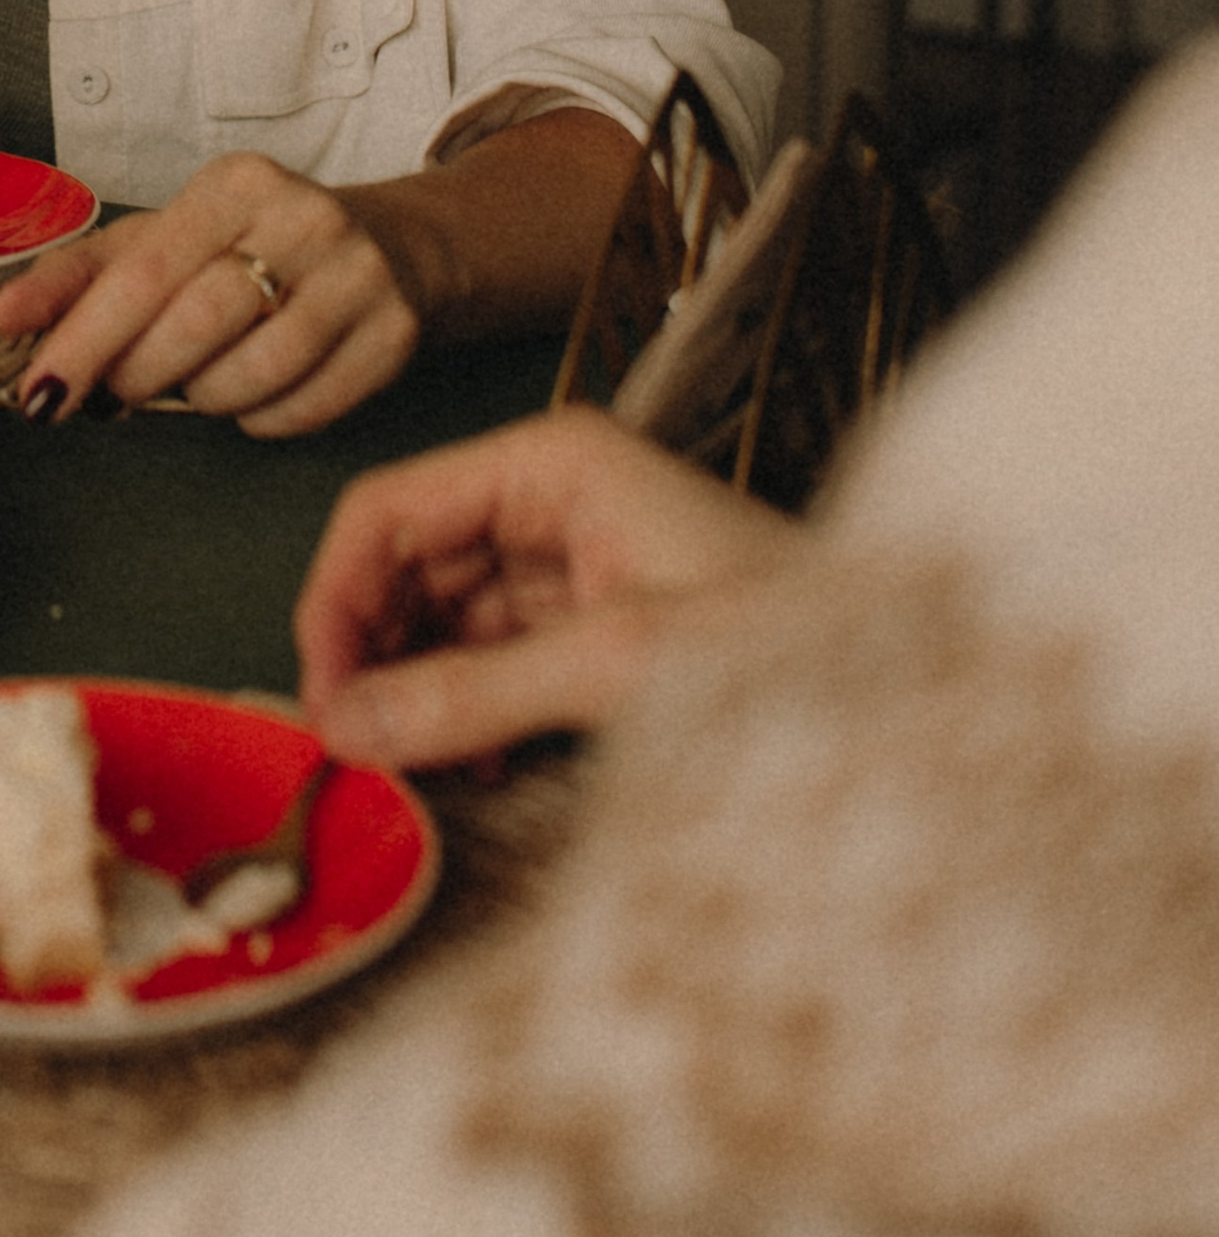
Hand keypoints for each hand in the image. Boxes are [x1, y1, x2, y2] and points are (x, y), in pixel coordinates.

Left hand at [0, 156, 423, 434]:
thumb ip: (81, 275)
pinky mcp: (393, 334)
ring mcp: (357, 277)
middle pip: (196, 325)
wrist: (397, 247)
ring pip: (253, 374)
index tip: (41, 393)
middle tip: (121, 391)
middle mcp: (302, 219)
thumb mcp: (169, 238)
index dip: (84, 340)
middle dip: (141, 374)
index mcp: (235, 185)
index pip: (143, 272)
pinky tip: (256, 392)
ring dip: (205, 399)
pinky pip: (305, 409)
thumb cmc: (258, 245)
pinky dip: (263, 419)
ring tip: (196, 381)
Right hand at [294, 405, 798, 765]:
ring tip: (416, 773)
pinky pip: (493, 665)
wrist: (916, 695)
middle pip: (408, 567)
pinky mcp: (597, 630)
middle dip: (373, 655)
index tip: (321, 699)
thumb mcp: (624, 665)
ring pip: (443, 623)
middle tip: (357, 754)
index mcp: (553, 463)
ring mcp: (575, 565)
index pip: (389, 510)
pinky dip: (467, 716)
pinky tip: (473, 769)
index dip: (337, 600)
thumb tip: (346, 727)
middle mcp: (554, 499)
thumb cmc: (795, 642)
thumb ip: (478, 695)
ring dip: (416, 695)